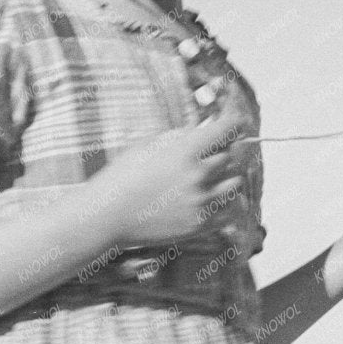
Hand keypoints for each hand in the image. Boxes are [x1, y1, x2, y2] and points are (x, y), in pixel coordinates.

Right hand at [92, 114, 246, 249]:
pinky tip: (217, 198)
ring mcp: (200, 202)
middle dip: (227, 149)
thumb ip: (180, 137)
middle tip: (221, 148)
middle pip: (233, 156)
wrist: (106, 216)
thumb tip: (203, 129)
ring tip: (215, 176)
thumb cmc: (121, 177)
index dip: (235, 119)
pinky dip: (228, 203)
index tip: (235, 118)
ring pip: (235, 183)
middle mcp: (198, 176)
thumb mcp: (148, 144)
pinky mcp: (198, 225)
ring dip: (228, 176)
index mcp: (185, 150)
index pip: (228, 128)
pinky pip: (230, 211)